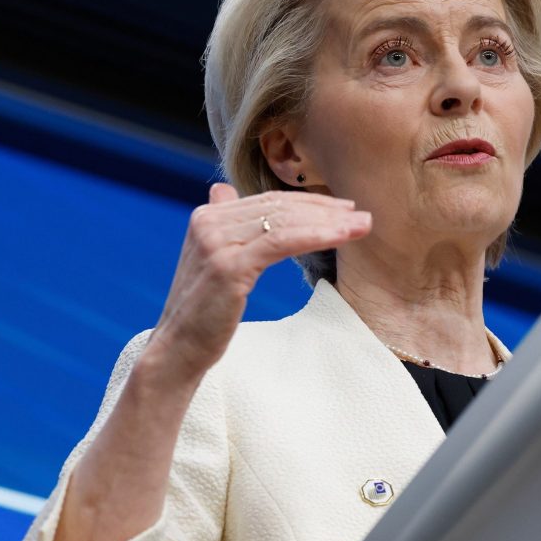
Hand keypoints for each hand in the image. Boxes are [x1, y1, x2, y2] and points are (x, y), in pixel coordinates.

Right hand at [143, 183, 370, 388]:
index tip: (343, 209)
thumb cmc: (203, 313)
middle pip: (279, 207)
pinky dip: (316, 236)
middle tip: (361, 216)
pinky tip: (342, 238)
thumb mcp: (212, 261)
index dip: (309, 203)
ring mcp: (216, 242)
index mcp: (207, 217)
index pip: (268, 201)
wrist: (177, 350)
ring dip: (329, 222)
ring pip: (284, 222)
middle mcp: (208, 222)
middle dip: (325, 210)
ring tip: (362, 226)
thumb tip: (224, 191)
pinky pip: (282, 242)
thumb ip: (223, 225)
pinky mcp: (228, 265)